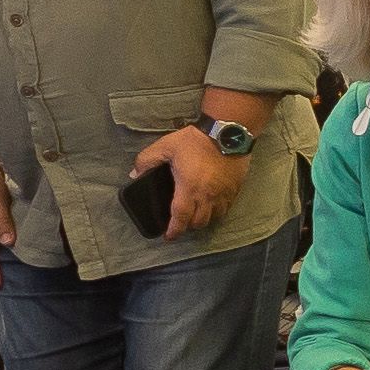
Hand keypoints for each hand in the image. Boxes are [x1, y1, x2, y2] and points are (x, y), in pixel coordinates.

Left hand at [132, 125, 249, 239]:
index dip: (174, 230)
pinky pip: (225, 208)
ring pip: (213, 218)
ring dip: (203, 219)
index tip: (169, 236)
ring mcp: (223, 194)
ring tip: (197, 214)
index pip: (180, 217)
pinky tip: (212, 204)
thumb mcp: (165, 146)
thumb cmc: (195, 140)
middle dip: (188, 226)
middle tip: (181, 222)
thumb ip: (146, 160)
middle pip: (198, 222)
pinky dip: (217, 211)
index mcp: (188, 188)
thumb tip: (135, 175)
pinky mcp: (234, 190)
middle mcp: (207, 196)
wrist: (227, 133)